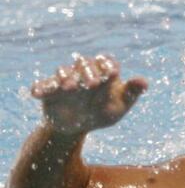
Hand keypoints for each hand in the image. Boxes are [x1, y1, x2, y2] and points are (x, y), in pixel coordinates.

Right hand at [31, 55, 146, 135]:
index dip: (109, 65)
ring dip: (66, 77)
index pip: (107, 61)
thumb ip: (131, 92)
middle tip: (93, 84)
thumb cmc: (103, 112)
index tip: (112, 73)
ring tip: (69, 87)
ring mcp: (65, 78)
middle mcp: (83, 71)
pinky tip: (36, 93)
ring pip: (64, 71)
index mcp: (103, 72)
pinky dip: (40, 88)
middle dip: (89, 71)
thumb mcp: (119, 105)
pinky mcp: (49, 89)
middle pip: (85, 63)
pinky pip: (42, 85)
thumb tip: (144, 81)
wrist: (79, 126)